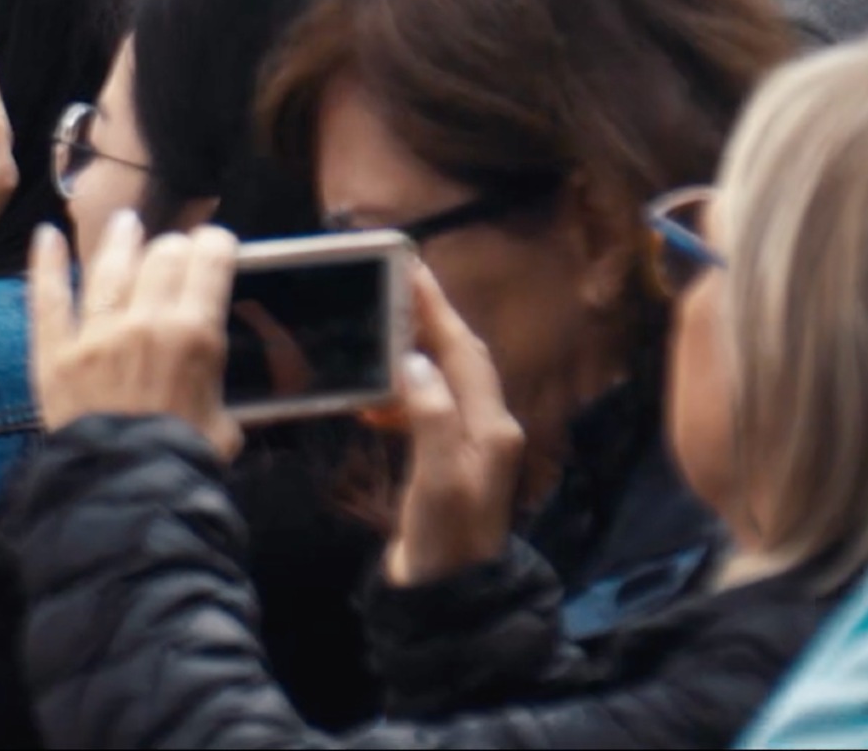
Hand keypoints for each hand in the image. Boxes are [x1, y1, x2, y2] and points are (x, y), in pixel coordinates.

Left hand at [29, 214, 244, 460]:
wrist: (125, 494)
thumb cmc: (183, 461)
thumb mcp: (226, 420)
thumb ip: (214, 381)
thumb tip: (206, 368)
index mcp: (195, 334)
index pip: (209, 260)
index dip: (214, 245)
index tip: (212, 247)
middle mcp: (146, 321)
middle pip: (161, 255)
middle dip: (172, 247)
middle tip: (171, 254)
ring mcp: (95, 333)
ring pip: (109, 266)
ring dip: (120, 239)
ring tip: (125, 223)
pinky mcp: (54, 351)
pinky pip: (48, 297)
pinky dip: (46, 263)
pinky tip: (47, 235)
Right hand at [383, 266, 524, 586]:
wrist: (451, 599)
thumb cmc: (445, 540)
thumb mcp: (439, 479)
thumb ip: (431, 417)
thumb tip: (413, 360)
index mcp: (491, 425)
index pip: (463, 350)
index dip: (436, 308)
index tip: (409, 268)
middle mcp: (488, 428)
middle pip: (460, 356)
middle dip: (428, 318)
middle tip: (392, 284)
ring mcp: (471, 445)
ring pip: (445, 378)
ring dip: (414, 349)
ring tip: (378, 325)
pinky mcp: (450, 461)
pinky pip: (430, 406)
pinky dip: (404, 388)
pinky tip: (375, 393)